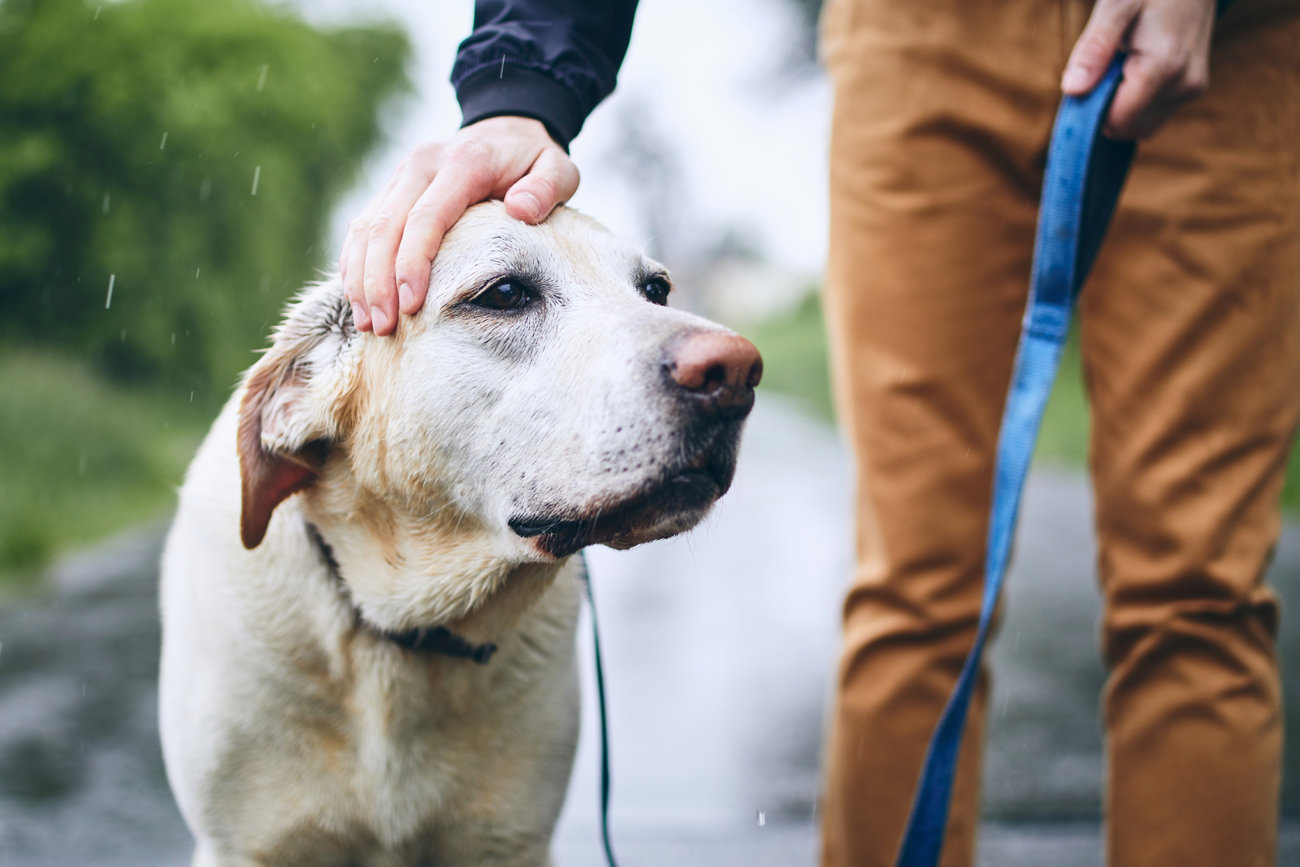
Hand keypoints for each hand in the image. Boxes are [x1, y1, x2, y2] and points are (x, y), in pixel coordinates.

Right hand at [340, 116, 579, 334]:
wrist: (506, 130)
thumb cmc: (534, 160)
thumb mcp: (557, 167)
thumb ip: (547, 188)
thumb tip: (522, 209)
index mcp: (463, 162)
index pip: (427, 216)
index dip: (413, 261)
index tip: (411, 305)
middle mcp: (423, 164)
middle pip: (385, 226)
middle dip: (379, 281)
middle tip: (382, 328)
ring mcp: (402, 175)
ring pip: (366, 227)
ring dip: (360, 278)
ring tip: (366, 324)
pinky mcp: (392, 188)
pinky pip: (363, 226)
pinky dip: (355, 263)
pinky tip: (358, 299)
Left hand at [1062, 0, 1215, 139]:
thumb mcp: (1115, 7)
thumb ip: (1094, 48)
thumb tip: (1072, 90)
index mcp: (1164, 66)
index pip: (1116, 120)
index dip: (1090, 107)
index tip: (1082, 80)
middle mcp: (1183, 85)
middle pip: (1125, 127)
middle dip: (1104, 105)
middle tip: (1103, 67)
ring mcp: (1190, 91)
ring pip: (1137, 126)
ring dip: (1119, 105)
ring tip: (1121, 64)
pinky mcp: (1191, 92)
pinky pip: (1150, 117)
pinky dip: (1134, 103)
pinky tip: (1133, 72)